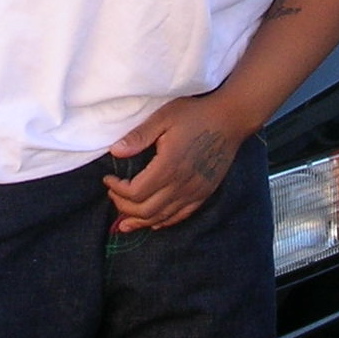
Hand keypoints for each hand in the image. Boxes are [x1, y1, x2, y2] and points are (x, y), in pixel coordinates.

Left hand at [104, 96, 243, 230]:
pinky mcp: (204, 193)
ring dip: (140, 220)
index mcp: (168, 166)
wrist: (230, 119)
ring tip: (125, 220)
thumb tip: (115, 151)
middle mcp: (181, 184)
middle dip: (124, 207)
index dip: (117, 190)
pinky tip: (153, 222)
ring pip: (162, 217)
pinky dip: (163, 221)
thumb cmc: (195, 114)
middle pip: (146, 210)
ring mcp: (195, 192)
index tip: (108, 180)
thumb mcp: (163, 118)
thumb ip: (139, 136)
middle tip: (113, 195)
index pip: (135, 192)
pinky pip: (181, 216)